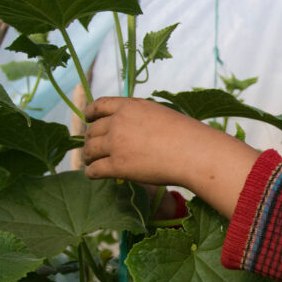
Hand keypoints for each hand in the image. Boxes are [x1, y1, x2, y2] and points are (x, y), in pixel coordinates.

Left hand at [84, 97, 200, 187]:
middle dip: (90, 139)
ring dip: (88, 156)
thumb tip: (131, 132)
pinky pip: (95, 170)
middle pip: (92, 130)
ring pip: (90, 150)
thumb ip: (140, 118)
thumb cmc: (186, 136)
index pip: (100, 105)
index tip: (88, 118)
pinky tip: (93, 175)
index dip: (90, 112)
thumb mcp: (160, 114)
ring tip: (92, 162)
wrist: (194, 153)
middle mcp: (118, 122)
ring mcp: (116, 144)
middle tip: (92, 148)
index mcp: (129, 107)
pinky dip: (91, 173)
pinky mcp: (118, 166)